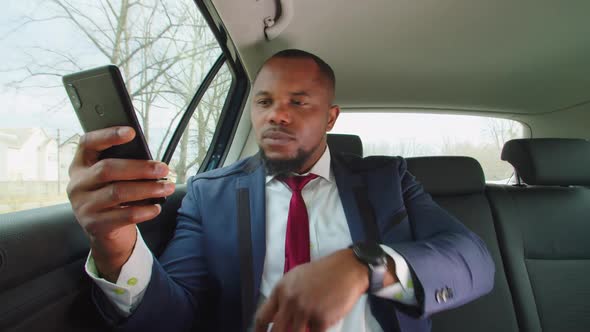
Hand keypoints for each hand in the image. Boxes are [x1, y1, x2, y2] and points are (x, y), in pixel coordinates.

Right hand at [67, 126, 173, 280]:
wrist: (103, 232)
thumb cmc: (113, 197)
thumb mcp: (111, 179)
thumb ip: (122, 166)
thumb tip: (151, 162)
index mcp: (81, 165)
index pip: (88, 143)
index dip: (107, 135)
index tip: (131, 132)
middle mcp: (78, 184)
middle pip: (107, 169)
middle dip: (140, 168)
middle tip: (163, 169)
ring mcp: (83, 205)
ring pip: (117, 192)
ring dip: (147, 189)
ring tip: (167, 187)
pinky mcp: (94, 224)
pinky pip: (124, 215)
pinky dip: (144, 211)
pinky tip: (157, 207)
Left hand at [254, 249, 368, 331]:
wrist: (347, 269)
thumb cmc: (323, 272)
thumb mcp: (296, 278)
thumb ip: (285, 296)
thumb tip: (277, 316)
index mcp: (281, 290)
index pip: (262, 316)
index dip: (259, 331)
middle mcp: (290, 300)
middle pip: (277, 331)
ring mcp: (305, 310)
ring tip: (307, 326)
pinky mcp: (321, 319)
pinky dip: (318, 330)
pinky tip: (322, 323)